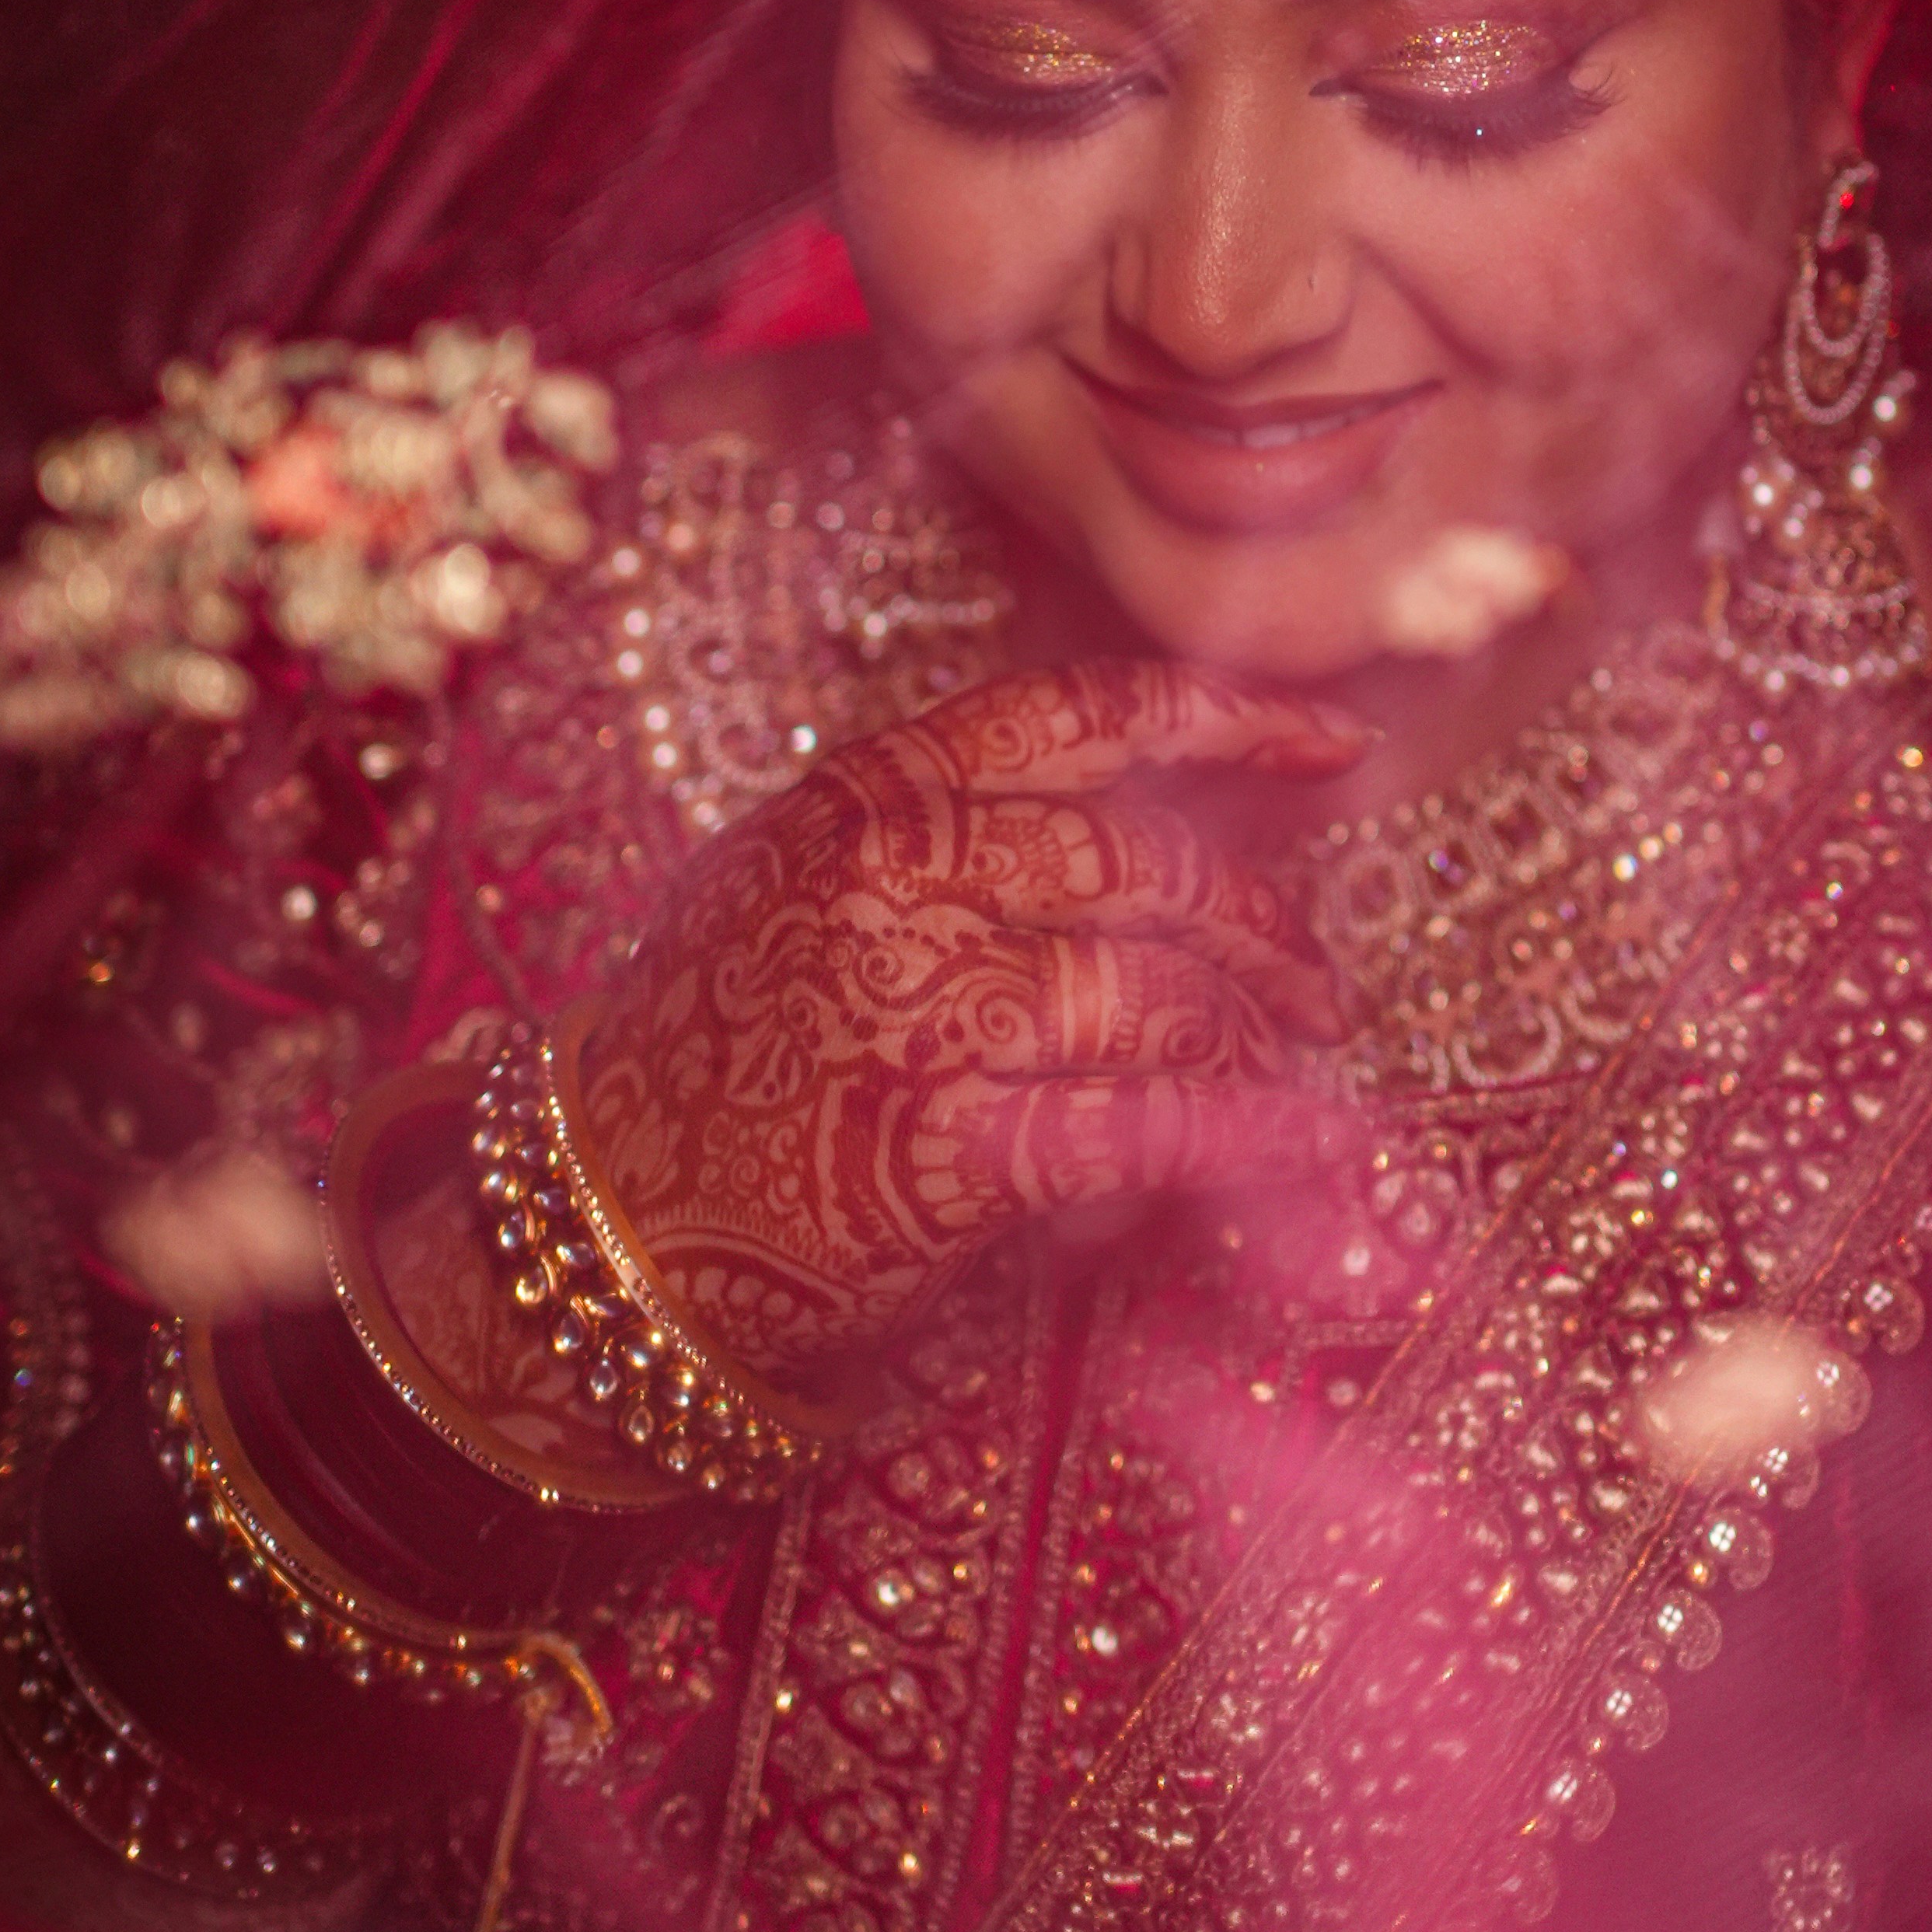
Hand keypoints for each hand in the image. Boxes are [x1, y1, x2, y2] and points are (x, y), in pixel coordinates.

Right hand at [578, 660, 1365, 1378]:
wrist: (601, 1216)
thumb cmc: (710, 1042)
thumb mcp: (802, 877)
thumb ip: (945, 831)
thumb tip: (1139, 826)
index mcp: (872, 793)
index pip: (1087, 715)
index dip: (1232, 719)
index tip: (1330, 744)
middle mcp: (899, 877)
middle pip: (1146, 861)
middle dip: (1260, 920)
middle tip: (1315, 973)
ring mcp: (922, 1006)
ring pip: (1157, 988)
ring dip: (1255, 1028)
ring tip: (1294, 1057)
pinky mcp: (944, 1143)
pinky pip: (1141, 1119)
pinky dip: (1243, 1126)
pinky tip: (1308, 1134)